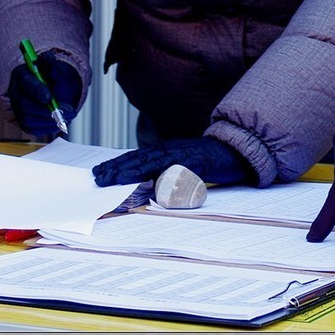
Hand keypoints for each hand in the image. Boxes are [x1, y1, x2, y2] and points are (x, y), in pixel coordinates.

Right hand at [6, 51, 80, 137]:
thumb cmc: (54, 78)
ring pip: (28, 119)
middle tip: (67, 110)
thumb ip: (53, 64)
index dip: (37, 90)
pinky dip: (47, 127)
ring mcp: (16, 108)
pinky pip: (32, 129)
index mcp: (21, 75)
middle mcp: (15, 92)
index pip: (26, 83)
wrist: (55, 90)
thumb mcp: (56, 68)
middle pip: (25, 105)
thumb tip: (48, 58)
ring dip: (50, 120)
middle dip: (47, 110)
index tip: (49, 97)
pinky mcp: (22, 122)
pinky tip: (59, 122)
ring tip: (68, 116)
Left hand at [92, 137, 252, 186]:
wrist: (236, 151)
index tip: (100, 171)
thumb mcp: (183, 165)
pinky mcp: (195, 162)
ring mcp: (183, 154)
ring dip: (130, 169)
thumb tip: (151, 185)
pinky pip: (175, 170)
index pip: (138, 157)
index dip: (118, 164)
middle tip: (98, 176)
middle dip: (117, 167)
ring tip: (113, 178)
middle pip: (139, 158)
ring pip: (151, 161)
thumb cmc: (208, 160)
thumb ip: (167, 172)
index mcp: (166, 151)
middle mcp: (171, 149)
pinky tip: (147, 180)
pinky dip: (159, 175)